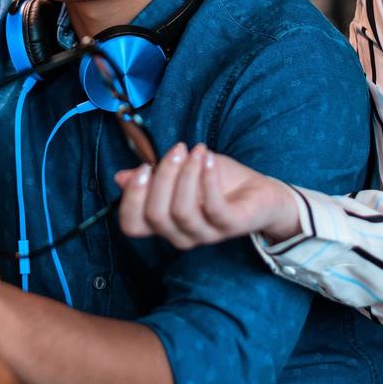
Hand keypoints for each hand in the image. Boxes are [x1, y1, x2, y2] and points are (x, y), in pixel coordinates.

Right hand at [113, 142, 300, 248]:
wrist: (261, 192)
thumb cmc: (219, 181)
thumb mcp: (182, 172)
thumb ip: (154, 176)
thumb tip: (121, 177)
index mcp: (165, 223)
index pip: (132, 225)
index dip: (131, 199)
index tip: (143, 168)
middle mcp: (181, 234)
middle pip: (155, 216)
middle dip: (162, 177)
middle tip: (177, 149)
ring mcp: (206, 234)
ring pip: (181, 212)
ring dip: (186, 175)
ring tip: (197, 151)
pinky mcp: (231, 227)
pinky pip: (214, 208)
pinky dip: (208, 179)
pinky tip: (208, 158)